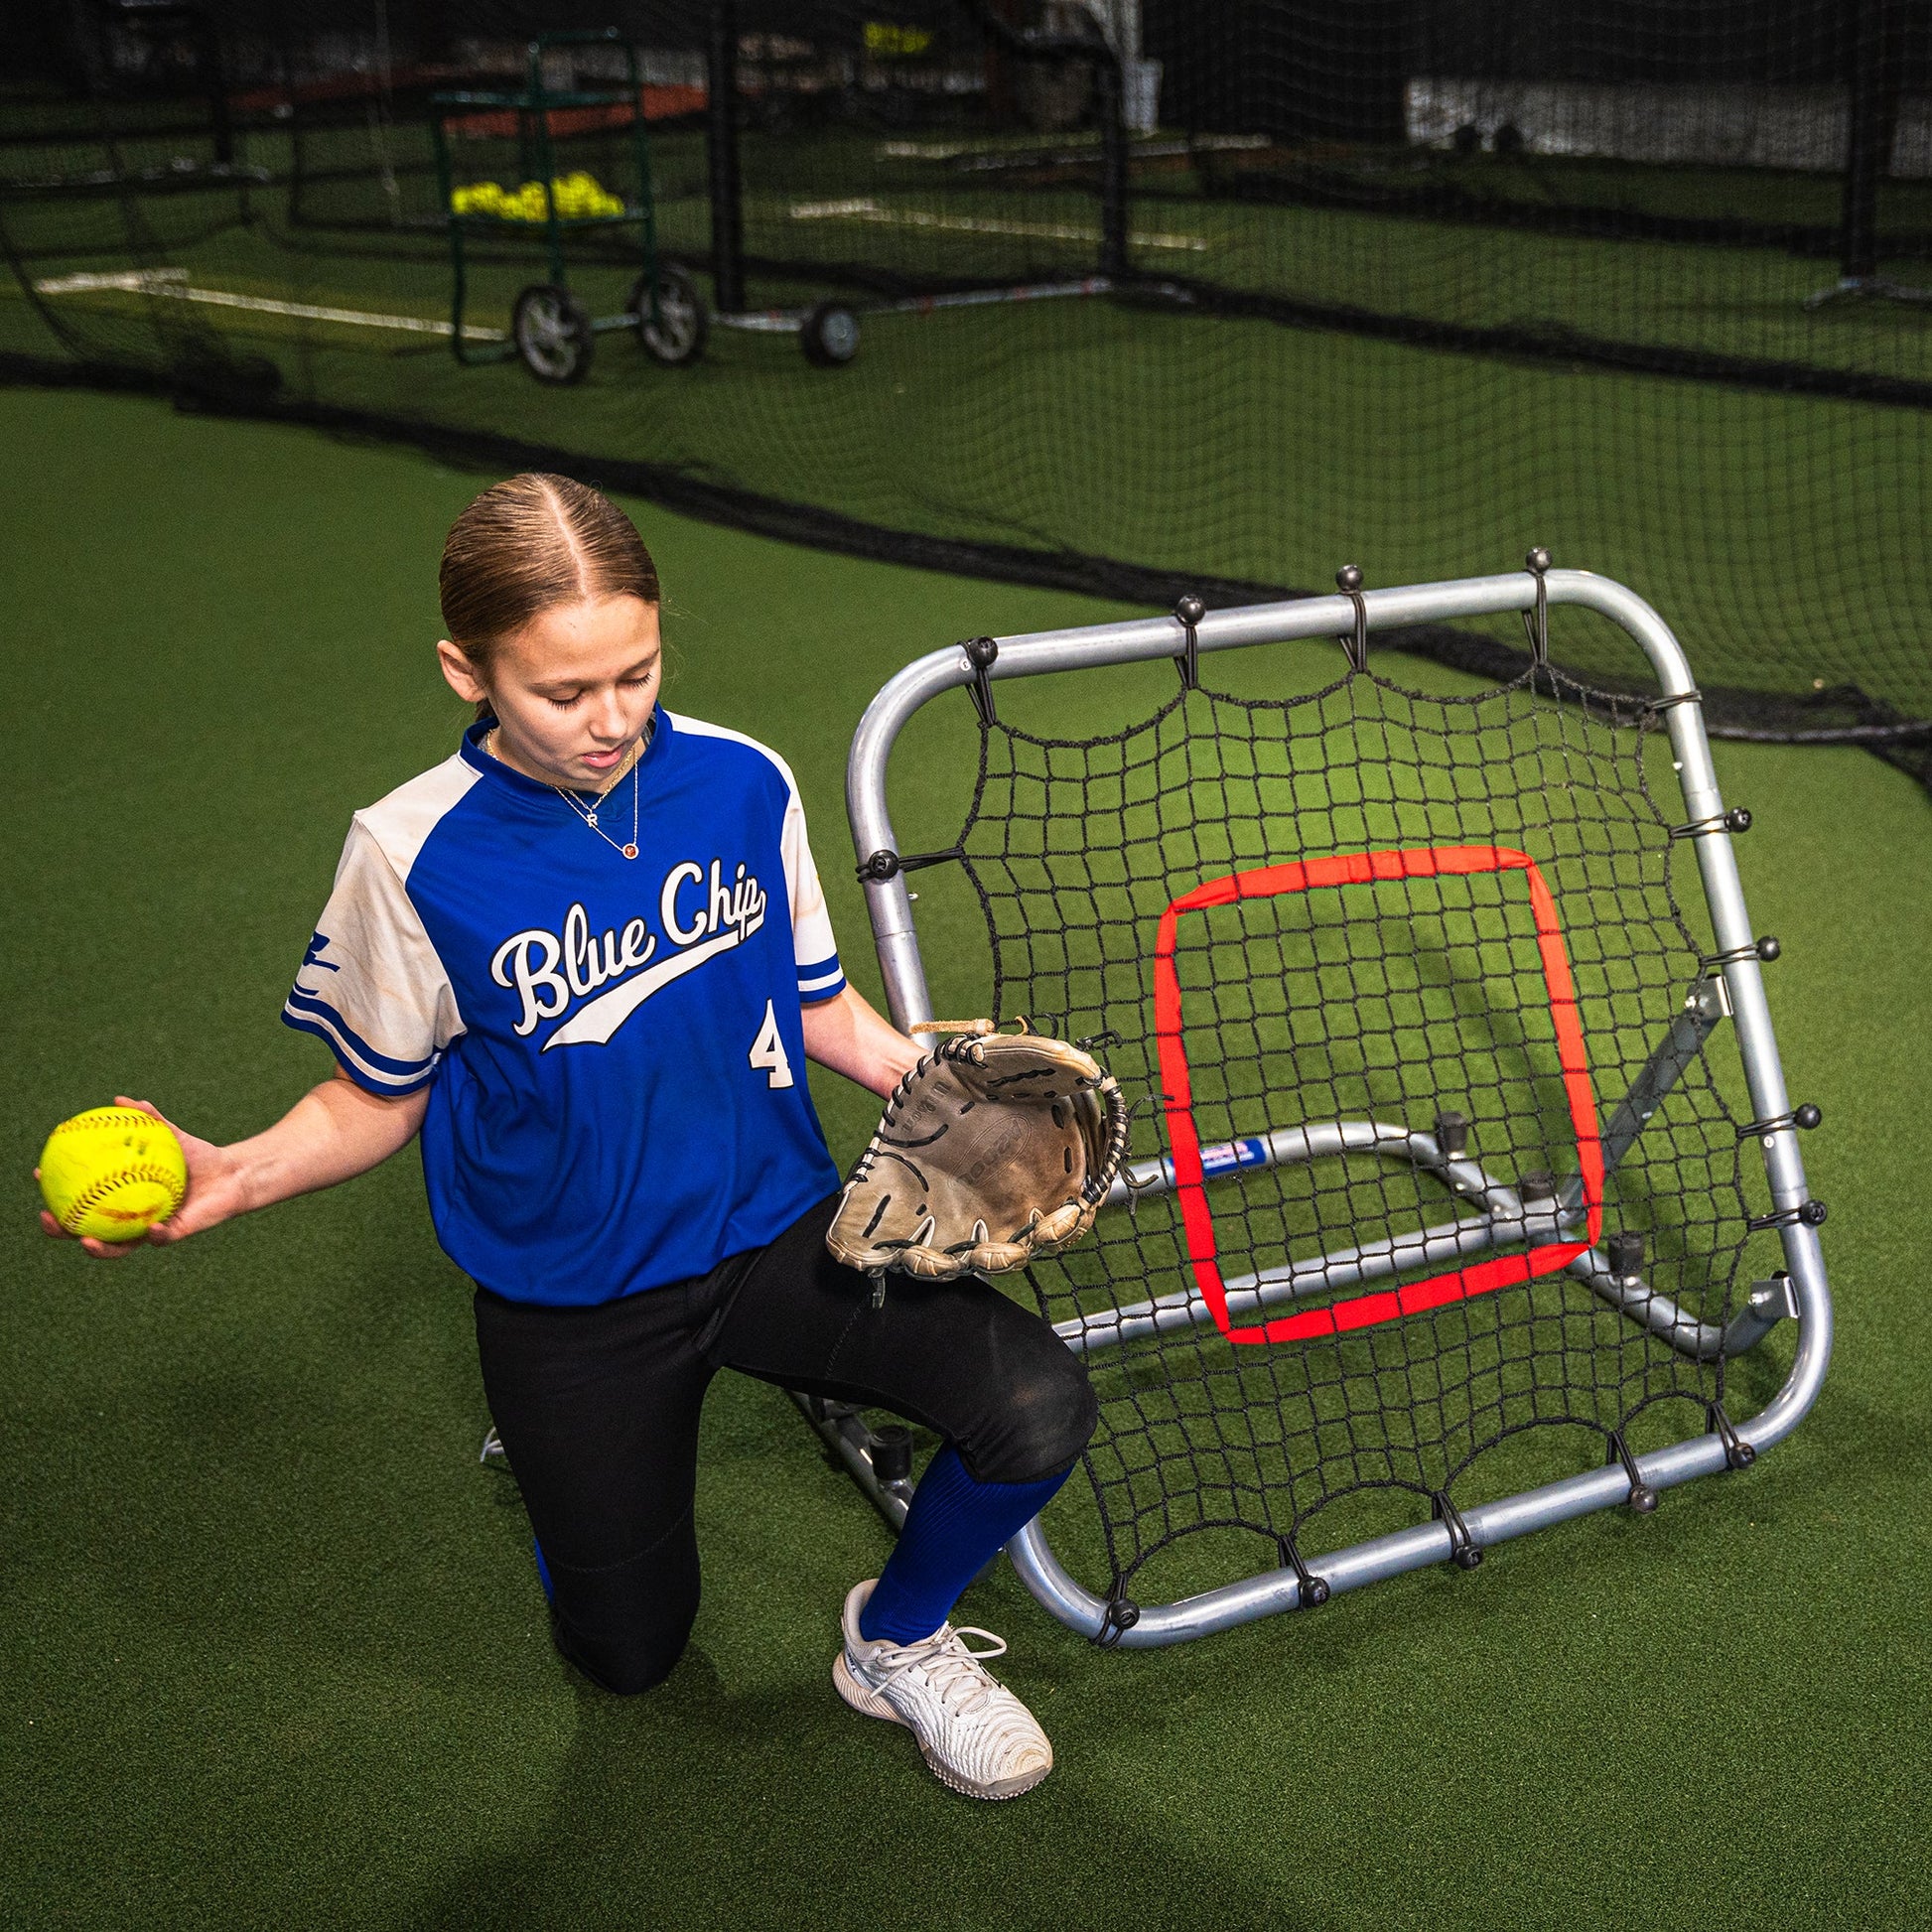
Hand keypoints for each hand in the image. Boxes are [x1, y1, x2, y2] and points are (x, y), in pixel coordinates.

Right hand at [36, 1096, 242, 1259]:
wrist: (233, 1174)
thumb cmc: (198, 1155)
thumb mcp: (171, 1135)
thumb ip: (149, 1120)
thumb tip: (121, 1100)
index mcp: (122, 1196)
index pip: (81, 1198)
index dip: (56, 1191)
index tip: (39, 1175)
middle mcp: (131, 1218)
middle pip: (86, 1230)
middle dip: (63, 1229)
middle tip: (49, 1218)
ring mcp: (150, 1231)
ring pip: (118, 1247)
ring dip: (99, 1248)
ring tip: (85, 1240)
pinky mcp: (175, 1236)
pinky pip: (160, 1239)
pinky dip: (154, 1234)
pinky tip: (149, 1228)